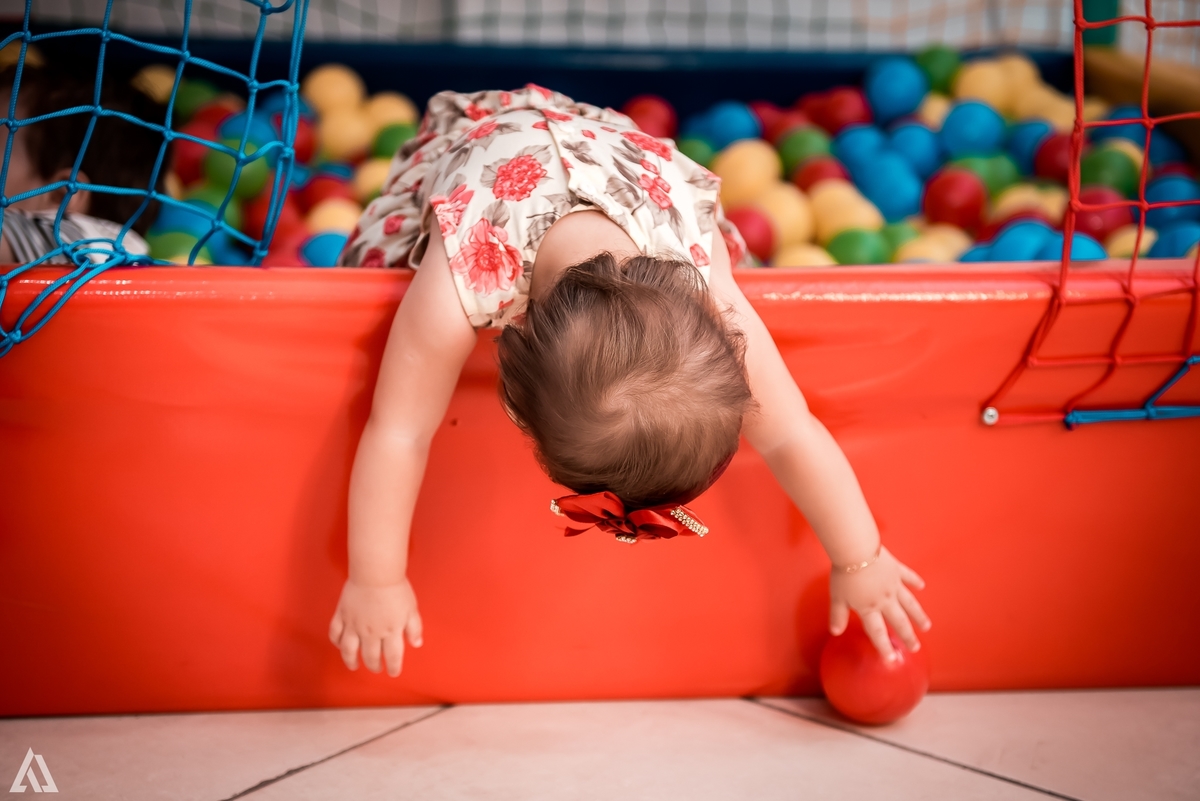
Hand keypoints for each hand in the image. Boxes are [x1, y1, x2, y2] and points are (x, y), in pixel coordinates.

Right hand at [328, 577, 422, 677]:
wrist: (375, 573)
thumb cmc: (395, 588)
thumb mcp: (412, 609)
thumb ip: (415, 628)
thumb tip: (416, 643)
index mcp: (391, 631)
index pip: (392, 657)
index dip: (393, 667)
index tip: (393, 672)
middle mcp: (371, 632)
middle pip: (371, 656)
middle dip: (374, 666)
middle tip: (376, 668)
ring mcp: (354, 625)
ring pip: (349, 650)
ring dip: (351, 661)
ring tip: (354, 666)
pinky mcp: (342, 615)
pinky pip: (335, 633)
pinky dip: (336, 642)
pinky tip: (339, 646)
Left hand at [829, 546, 930, 661]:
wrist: (856, 550)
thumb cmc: (845, 574)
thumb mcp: (837, 597)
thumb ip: (838, 615)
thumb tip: (835, 632)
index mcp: (869, 608)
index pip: (878, 632)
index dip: (884, 647)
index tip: (892, 660)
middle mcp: (885, 600)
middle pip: (899, 621)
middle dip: (908, 636)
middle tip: (915, 647)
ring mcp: (894, 585)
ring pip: (909, 604)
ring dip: (918, 616)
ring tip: (926, 626)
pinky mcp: (897, 569)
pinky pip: (908, 577)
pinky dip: (916, 582)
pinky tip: (922, 586)